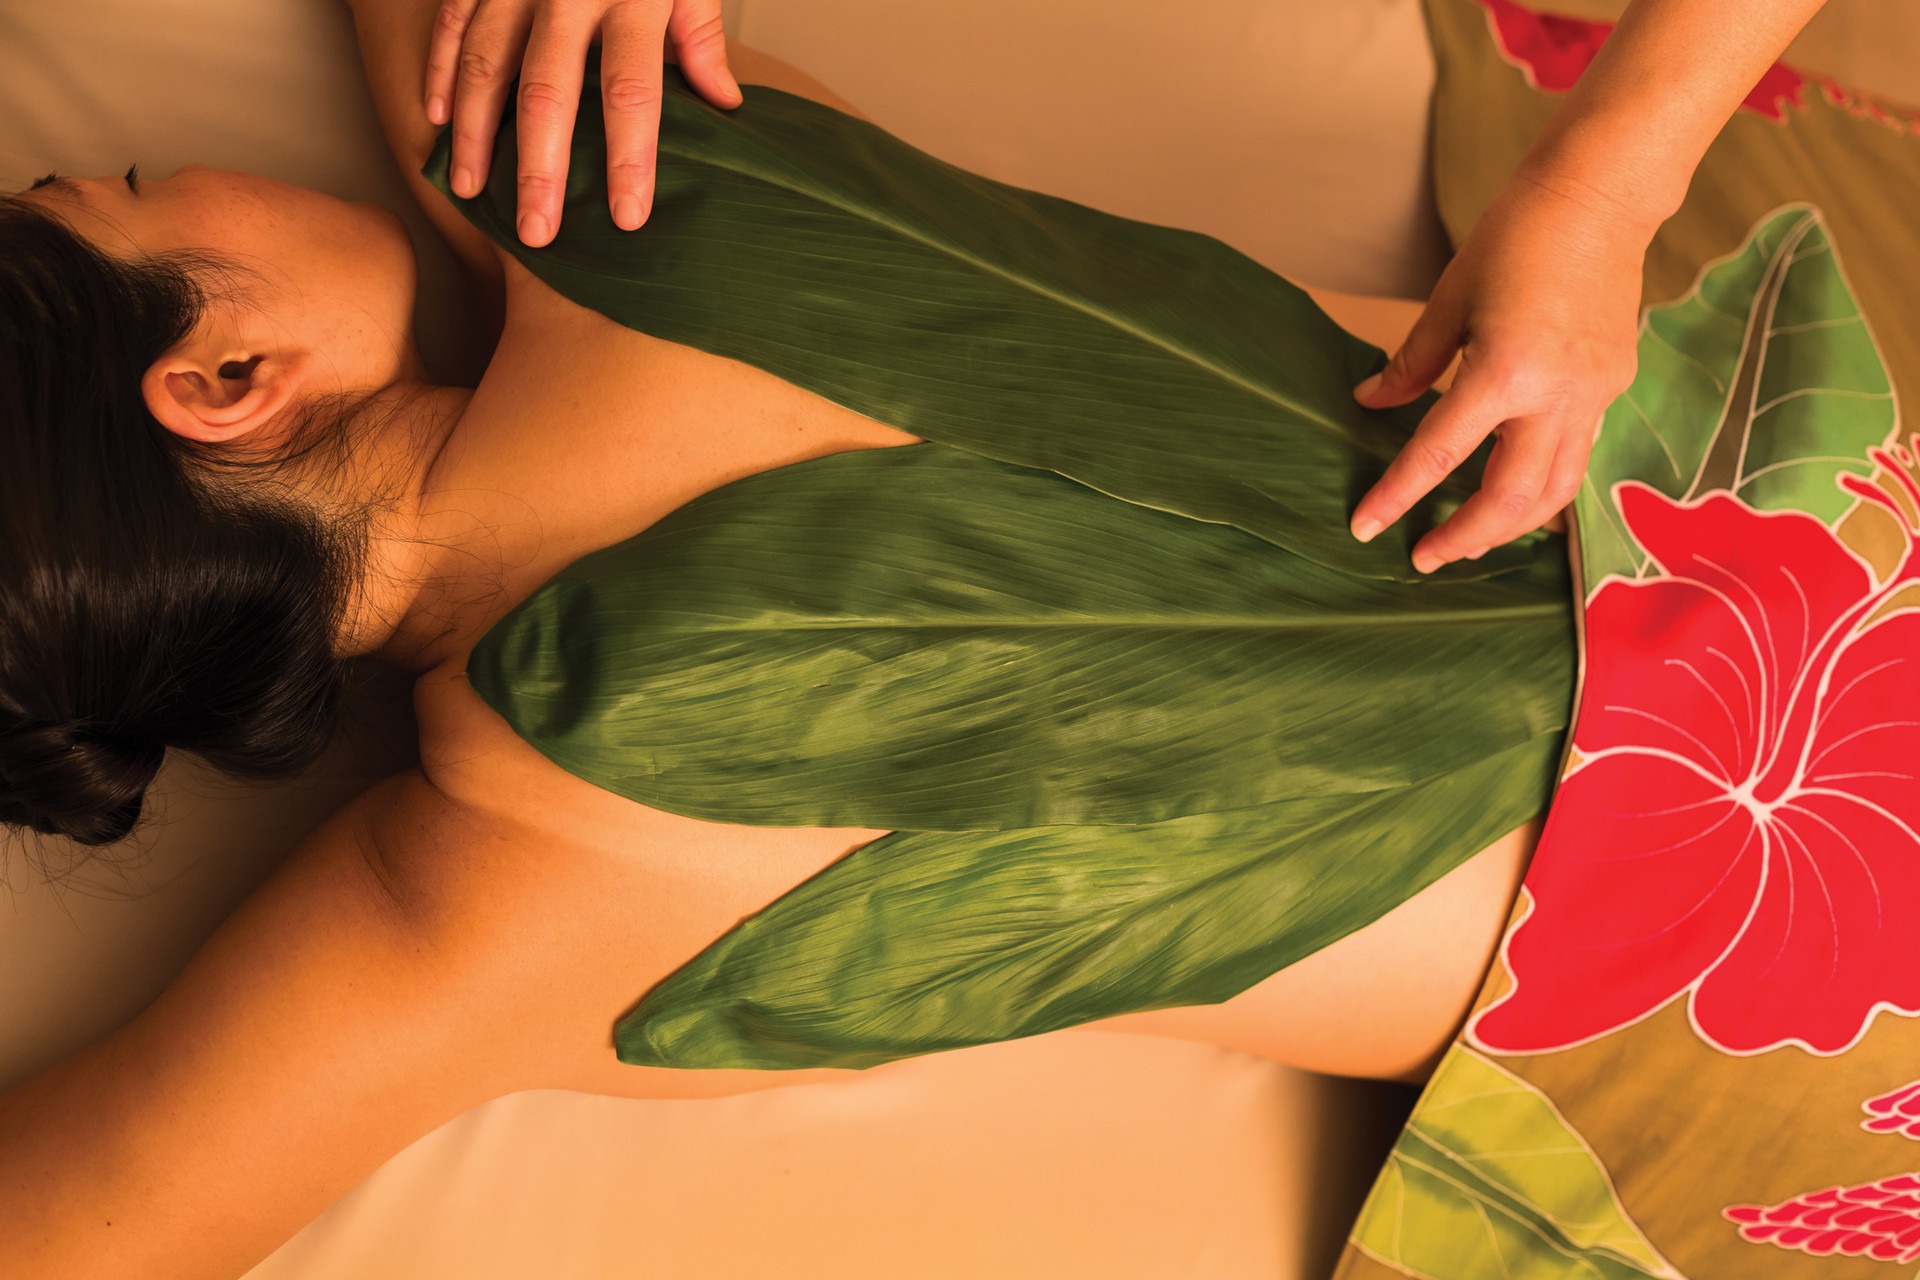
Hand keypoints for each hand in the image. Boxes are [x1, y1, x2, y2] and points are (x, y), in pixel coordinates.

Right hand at [425, 0, 742, 246]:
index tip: (627, 217)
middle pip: (548, 92)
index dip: (629, 160)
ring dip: (476, 133)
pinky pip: (453, 22)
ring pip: (487, 64)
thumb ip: (699, 37)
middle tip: (538, 231)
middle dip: (540, 169)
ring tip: (471, 192)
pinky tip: (437, 121)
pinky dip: (439, 71)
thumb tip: (725, 105)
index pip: (631, 93)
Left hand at [1347, 170, 1649, 572]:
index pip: (1437, 456)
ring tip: (1466, 535)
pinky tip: (1510, 488)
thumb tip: (1370, 406)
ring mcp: (1593, 396)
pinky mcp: (1613, 387)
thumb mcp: (1449, 301)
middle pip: (1510, 500)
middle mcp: (1556, 396)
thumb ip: (1411, 365)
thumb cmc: (1515, 238)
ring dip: (1508, 525)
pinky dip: (1540, 483)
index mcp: (1505, 372)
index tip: (1366, 528)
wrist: (1599, 198)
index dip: (1396, 498)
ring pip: (1555, 491)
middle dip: (1463, 537)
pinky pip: (1576, 455)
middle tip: (1422, 556)